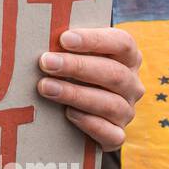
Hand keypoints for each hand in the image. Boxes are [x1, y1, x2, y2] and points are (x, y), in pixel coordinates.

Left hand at [36, 28, 142, 151]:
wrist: (76, 118)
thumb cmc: (70, 74)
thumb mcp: (72, 55)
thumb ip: (65, 45)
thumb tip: (36, 32)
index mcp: (127, 57)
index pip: (122, 43)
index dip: (94, 40)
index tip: (64, 39)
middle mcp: (132, 84)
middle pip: (114, 73)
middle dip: (77, 66)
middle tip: (46, 62)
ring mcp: (127, 112)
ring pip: (110, 103)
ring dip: (76, 94)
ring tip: (46, 87)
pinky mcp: (117, 136)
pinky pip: (111, 134)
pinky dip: (90, 124)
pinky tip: (68, 114)